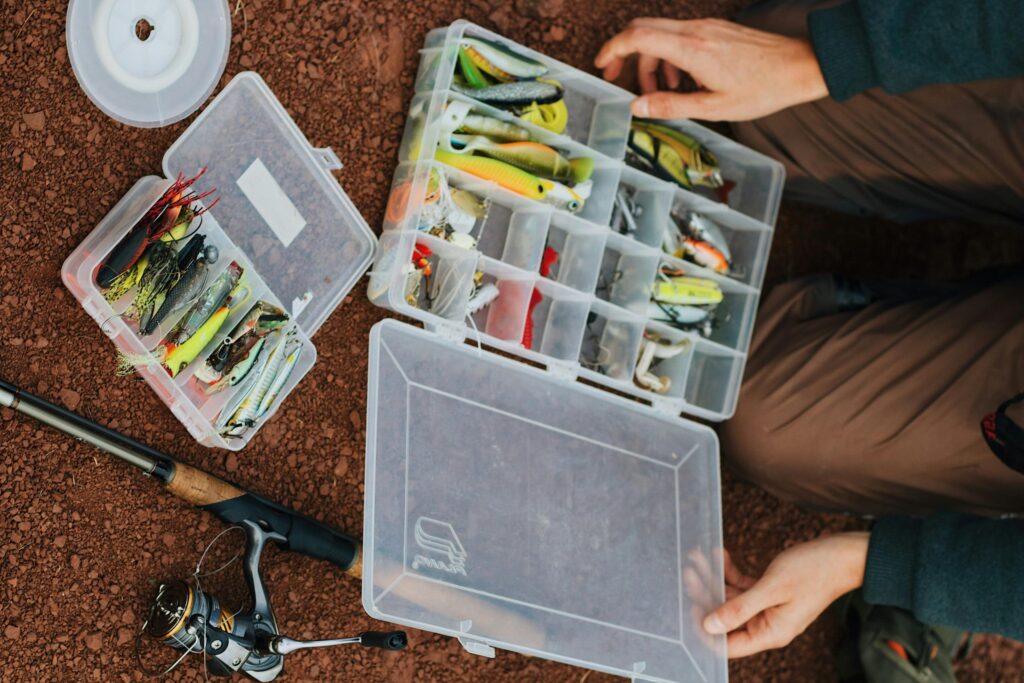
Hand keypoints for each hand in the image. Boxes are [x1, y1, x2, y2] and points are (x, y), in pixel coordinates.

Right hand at [594, 18, 827, 120]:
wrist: (800, 67)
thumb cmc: (763, 89)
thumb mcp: (714, 108)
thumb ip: (671, 105)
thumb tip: (637, 106)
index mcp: (692, 49)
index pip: (638, 37)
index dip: (612, 49)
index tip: (602, 66)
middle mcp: (696, 30)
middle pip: (643, 28)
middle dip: (624, 52)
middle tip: (618, 78)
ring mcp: (706, 26)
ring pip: (661, 33)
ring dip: (651, 61)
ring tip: (660, 92)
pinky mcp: (715, 29)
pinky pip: (680, 35)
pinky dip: (670, 56)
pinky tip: (681, 82)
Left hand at [704, 533, 869, 657]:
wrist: (844, 554)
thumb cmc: (814, 571)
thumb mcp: (772, 588)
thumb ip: (739, 608)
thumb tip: (709, 626)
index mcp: (770, 633)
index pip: (728, 644)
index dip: (706, 631)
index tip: (686, 609)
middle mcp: (768, 624)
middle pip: (727, 618)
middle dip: (706, 595)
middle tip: (688, 571)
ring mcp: (769, 607)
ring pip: (732, 598)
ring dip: (715, 578)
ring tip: (698, 557)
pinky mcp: (770, 591)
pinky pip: (743, 586)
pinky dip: (730, 571)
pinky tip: (720, 554)